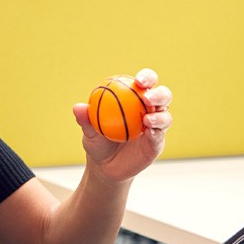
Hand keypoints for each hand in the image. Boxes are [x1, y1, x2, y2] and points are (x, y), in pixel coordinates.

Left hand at [72, 68, 171, 182]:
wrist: (105, 166)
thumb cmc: (98, 141)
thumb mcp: (89, 131)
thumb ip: (86, 119)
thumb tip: (78, 108)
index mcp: (135, 99)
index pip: (145, 83)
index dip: (147, 77)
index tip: (139, 81)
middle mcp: (149, 110)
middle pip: (163, 96)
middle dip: (159, 94)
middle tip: (147, 97)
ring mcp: (156, 127)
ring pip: (165, 116)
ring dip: (159, 116)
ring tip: (147, 119)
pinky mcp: (157, 144)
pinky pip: (159, 136)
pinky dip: (156, 133)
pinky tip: (148, 133)